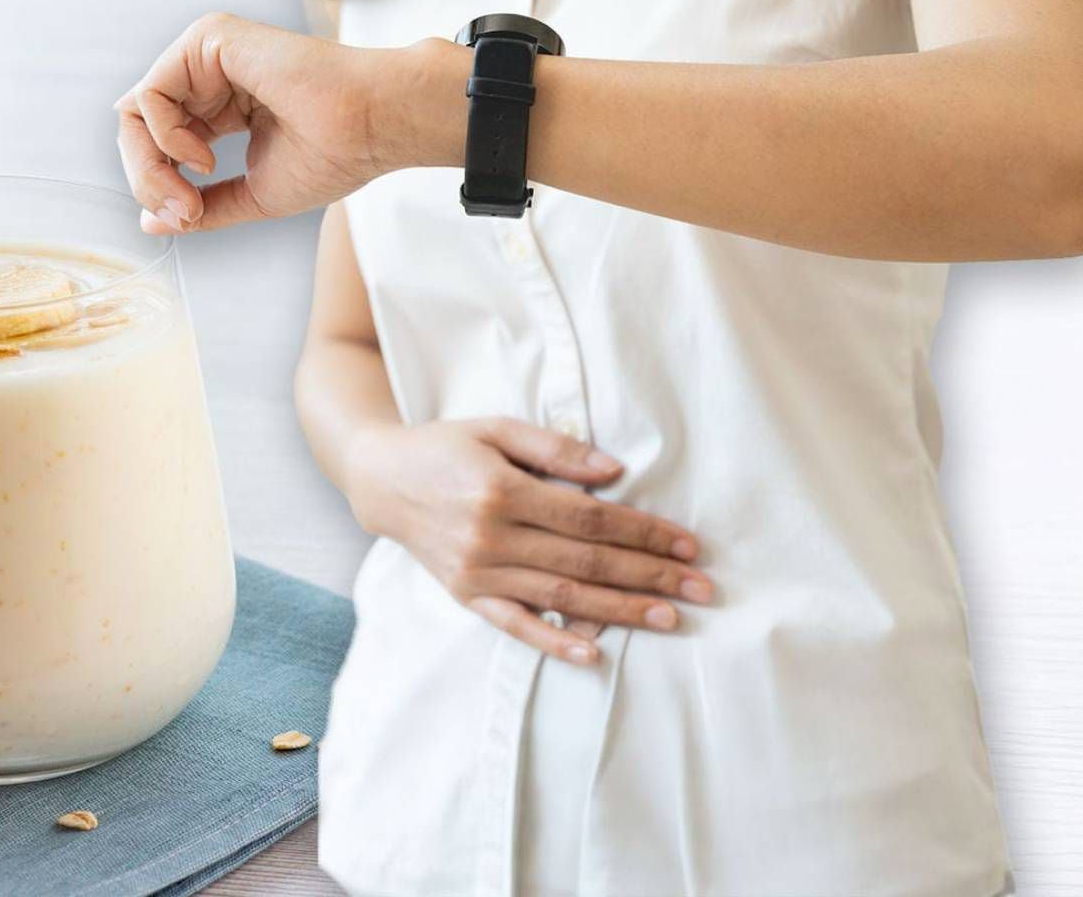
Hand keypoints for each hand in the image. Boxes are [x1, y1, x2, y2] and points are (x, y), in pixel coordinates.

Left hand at [115, 12, 462, 233]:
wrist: (370, 127)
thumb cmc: (333, 155)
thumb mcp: (251, 195)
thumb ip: (202, 207)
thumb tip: (150, 222)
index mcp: (221, 105)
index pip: (158, 142)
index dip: (159, 184)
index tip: (191, 216)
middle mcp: (209, 75)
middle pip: (137, 126)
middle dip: (147, 177)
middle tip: (183, 210)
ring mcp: (206, 53)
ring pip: (135, 110)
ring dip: (151, 164)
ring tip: (191, 191)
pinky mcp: (208, 39)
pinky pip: (151, 93)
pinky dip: (165, 136)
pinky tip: (203, 156)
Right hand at [344, 417, 709, 663]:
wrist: (382, 480)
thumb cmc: (445, 447)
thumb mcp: (496, 428)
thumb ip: (554, 449)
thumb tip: (614, 473)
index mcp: (502, 492)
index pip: (590, 519)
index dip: (643, 532)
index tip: (686, 544)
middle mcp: (491, 538)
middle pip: (586, 562)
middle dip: (649, 575)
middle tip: (699, 588)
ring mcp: (478, 572)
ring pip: (562, 597)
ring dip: (621, 610)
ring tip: (669, 617)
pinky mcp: (467, 596)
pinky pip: (516, 626)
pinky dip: (554, 642)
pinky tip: (594, 653)